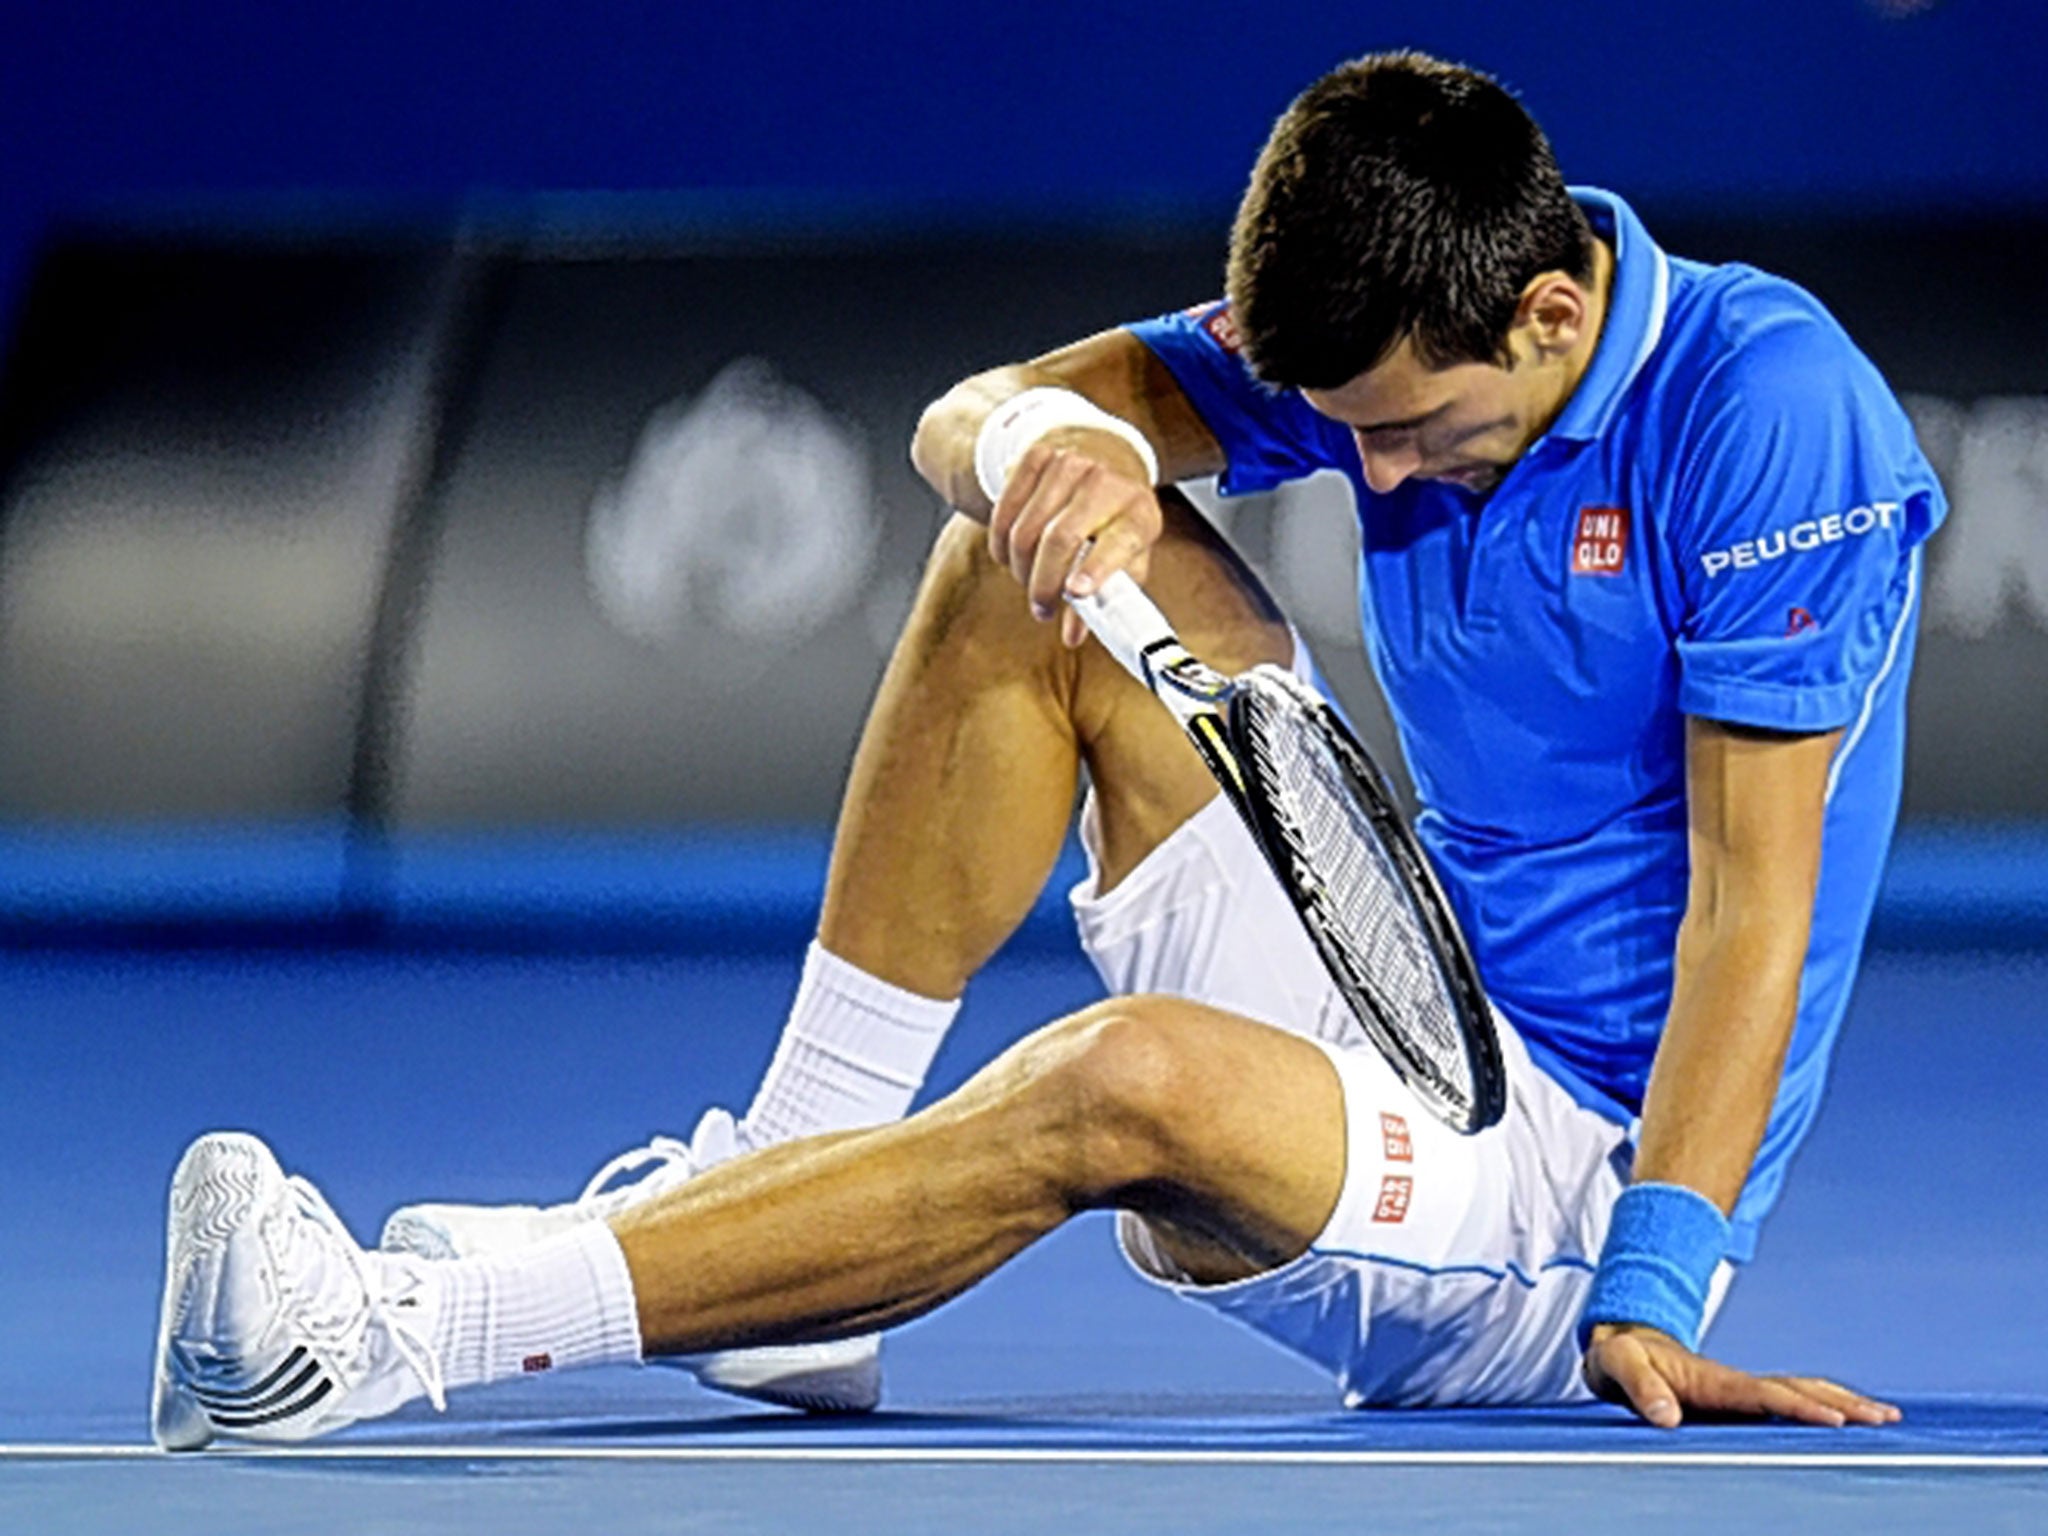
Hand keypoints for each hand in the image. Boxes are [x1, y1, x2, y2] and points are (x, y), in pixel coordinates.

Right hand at [985, 426, 1162, 646]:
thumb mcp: (1127, 557)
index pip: (1118, 542)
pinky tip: (1009, 556)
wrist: (1107, 456)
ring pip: (1026, 529)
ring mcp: (1070, 464)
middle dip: (1043, 583)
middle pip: (1061, 539)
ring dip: (1019, 567)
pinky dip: (1000, 542)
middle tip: (1041, 608)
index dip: (1095, 569)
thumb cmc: (1117, 520)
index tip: (1073, 592)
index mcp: (1138, 513)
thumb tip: (1073, 637)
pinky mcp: (1038, 456)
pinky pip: (1004, 509)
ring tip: (1028, 580)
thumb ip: (1104, 598)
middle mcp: (1107, 483)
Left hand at [1583, 1323, 1901, 1429]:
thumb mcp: (1617, 1365)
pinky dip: (1827, 1407)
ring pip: (1804, 1392)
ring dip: (1845, 1402)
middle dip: (1842, 1402)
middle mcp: (1737, 1383)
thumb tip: (1666, 1418)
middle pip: (1799, 1390)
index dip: (1797, 1406)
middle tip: (1884, 1418)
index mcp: (1712, 1380)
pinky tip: (1853, 1421)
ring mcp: (1744, 1391)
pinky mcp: (1744, 1402)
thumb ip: (1641, 1389)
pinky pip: (1793, 1403)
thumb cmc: (1621, 1358)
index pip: (1763, 1394)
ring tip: (1886, 1417)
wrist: (1623, 1346)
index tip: (1833, 1420)